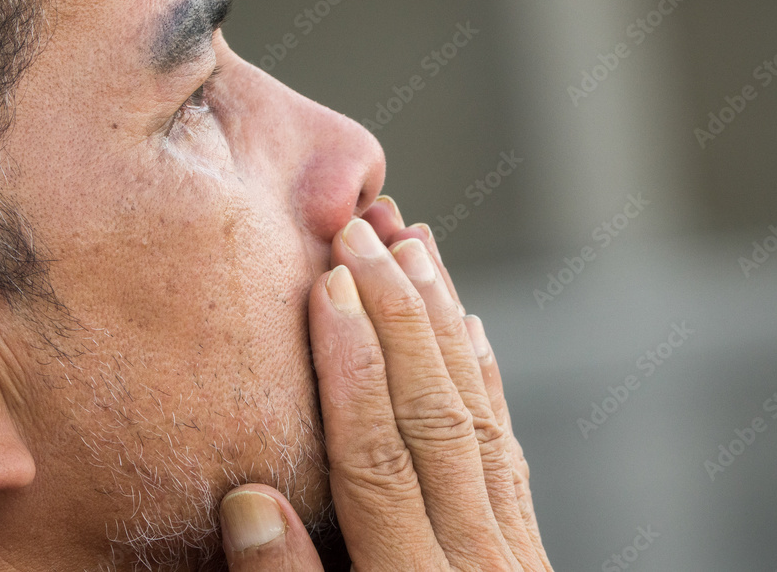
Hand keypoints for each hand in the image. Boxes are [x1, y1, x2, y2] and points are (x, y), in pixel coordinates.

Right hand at [218, 197, 552, 570]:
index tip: (327, 288)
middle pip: (430, 413)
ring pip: (474, 415)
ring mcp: (509, 548)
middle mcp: (472, 554)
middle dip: (395, 315)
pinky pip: (506, 446)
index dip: (349, 365)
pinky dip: (485, 379)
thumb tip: (252, 502)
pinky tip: (469, 330)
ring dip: (442, 325)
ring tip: (416, 251)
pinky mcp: (524, 547)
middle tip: (363, 236)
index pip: (373, 451)